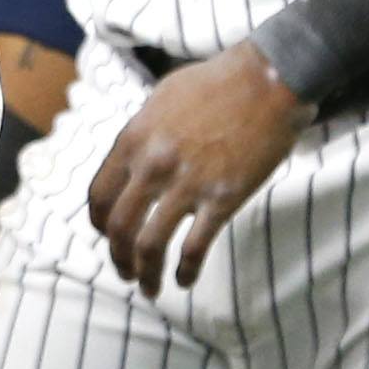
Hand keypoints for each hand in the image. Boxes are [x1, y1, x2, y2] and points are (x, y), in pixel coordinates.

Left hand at [85, 46, 307, 297]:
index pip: (100, 195)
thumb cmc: (216, 82)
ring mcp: (187, 184)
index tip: (107, 236)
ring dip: (145, 274)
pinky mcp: (222, 199)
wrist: (268, 80)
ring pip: (150, 245)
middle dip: (118, 257)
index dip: (100, 223)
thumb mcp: (161, 99)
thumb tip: (132, 163)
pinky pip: (195, 247)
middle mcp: (152, 166)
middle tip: (124, 272)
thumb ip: (141, 134)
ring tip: (149, 288)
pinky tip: (185, 281)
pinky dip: (186, 271)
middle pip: (119, 227)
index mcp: (133, 140)